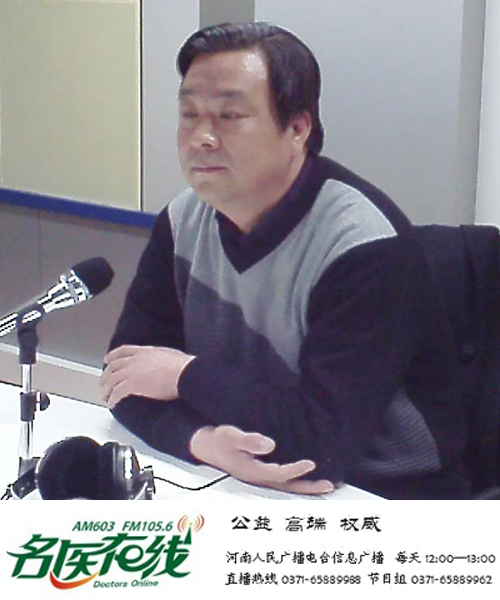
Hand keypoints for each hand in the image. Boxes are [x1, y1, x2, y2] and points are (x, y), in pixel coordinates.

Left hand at [101, 345, 194, 407]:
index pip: (123, 351)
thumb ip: (161, 358)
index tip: (108, 360)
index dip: (113, 355)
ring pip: (112, 380)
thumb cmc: (184, 366)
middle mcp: (135, 360)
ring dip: (106, 390)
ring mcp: (132, 372)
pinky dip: (112, 399)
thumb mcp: (170, 355)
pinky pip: (117, 393)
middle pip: (113, 366)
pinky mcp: (133, 385)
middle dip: (106, 375)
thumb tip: (165, 364)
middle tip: (103, 383)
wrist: (185, 373)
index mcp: (145, 351)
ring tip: (105, 397)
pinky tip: (112, 404)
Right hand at [190, 425, 334, 494]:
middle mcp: (259, 479)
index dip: (295, 470)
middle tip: (330, 486)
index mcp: (253, 472)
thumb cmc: (221, 441)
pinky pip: (284, 482)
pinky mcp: (262, 474)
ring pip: (288, 487)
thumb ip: (250, 441)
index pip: (279, 474)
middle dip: (309, 487)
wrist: (208, 447)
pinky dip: (298, 482)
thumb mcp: (231, 436)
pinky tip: (308, 478)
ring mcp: (261, 478)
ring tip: (328, 486)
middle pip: (288, 487)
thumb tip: (270, 444)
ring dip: (307, 487)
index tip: (311, 463)